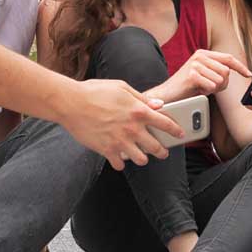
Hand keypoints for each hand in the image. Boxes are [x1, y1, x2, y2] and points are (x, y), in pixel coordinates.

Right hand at [60, 79, 182, 170]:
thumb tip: (158, 105)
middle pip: (156, 147)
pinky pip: (120, 164)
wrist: (71, 103)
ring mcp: (120, 141)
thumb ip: (142, 98)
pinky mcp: (107, 150)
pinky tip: (119, 158)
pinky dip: (120, 163)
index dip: (176, 130)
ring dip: (142, 158)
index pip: (166, 123)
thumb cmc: (95, 91)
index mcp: (139, 111)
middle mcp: (133, 128)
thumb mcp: (121, 87)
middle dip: (162, 151)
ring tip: (140, 156)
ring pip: (141, 159)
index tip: (180, 134)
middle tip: (162, 152)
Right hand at [155, 49, 251, 101]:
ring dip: (213, 89)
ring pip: (220, 80)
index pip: (228, 58)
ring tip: (201, 89)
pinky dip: (206, 93)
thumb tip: (238, 71)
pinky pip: (212, 87)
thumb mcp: (205, 75)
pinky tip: (196, 91)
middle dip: (222, 84)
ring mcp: (195, 64)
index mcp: (203, 53)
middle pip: (226, 71)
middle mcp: (200, 56)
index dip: (240, 67)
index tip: (249, 74)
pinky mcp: (191, 75)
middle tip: (209, 88)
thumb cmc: (187, 87)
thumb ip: (218, 70)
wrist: (167, 94)